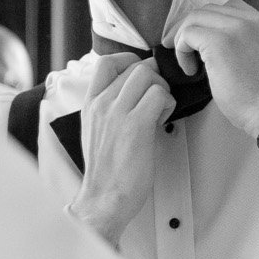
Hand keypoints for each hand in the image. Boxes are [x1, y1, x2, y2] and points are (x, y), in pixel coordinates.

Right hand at [70, 52, 173, 247]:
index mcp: (90, 103)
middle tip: (157, 99)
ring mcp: (117, 113)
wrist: (104, 197)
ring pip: (148, 75)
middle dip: (154, 78)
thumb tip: (137, 92)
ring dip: (162, 89)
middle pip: (136, 66)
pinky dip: (168, 103)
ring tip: (160, 110)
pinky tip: (162, 120)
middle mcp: (101, 103)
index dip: (130, 61)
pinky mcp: (136, 126)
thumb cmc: (106, 169)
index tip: (141, 77)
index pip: (107, 61)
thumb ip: (110, 107)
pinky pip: (160, 95)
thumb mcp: (97, 130)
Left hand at [170, 0, 258, 139]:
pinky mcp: (219, 42)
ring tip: (188, 63)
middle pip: (208, 10)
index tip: (202, 41)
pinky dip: (182, 50)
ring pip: (195, 18)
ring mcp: (236, 28)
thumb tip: (218, 42)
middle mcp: (252, 19)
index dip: (210, 23)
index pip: (229, 7)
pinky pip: (188, 34)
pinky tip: (190, 70)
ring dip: (184, 39)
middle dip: (191, 28)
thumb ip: (248, 42)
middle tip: (182, 49)